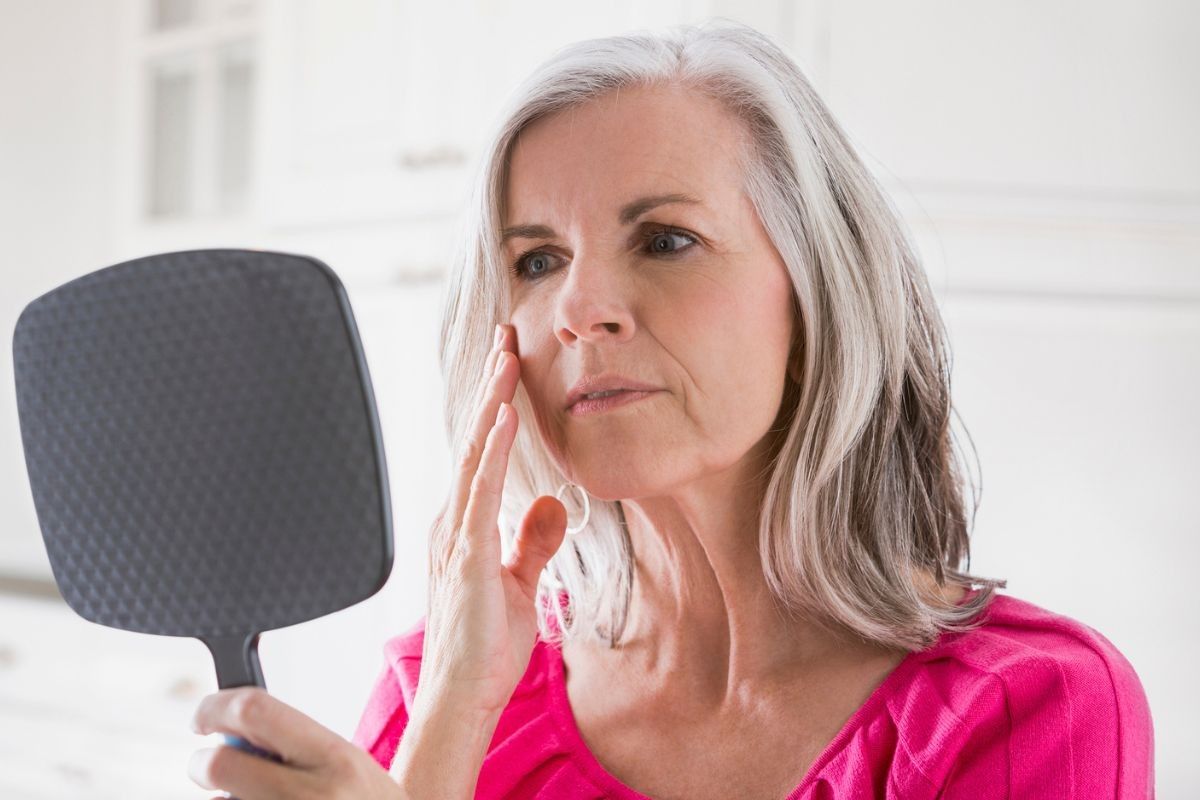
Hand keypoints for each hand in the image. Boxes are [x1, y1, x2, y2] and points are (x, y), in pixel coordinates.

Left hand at [188, 686, 403, 798]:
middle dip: (202, 763)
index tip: (202, 718)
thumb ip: (295, 744)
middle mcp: (312, 795)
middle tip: (209, 767)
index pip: (256, 710)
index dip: (216, 707)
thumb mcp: (347, 764)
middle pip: (219, 764)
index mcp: (334, 757)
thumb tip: (230, 730)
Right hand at [418, 323, 568, 716]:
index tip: (509, 364)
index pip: (484, 451)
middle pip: (476, 439)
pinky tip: (506, 417)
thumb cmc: (486, 645)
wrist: (464, 693)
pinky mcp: (467, 553)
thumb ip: (532, 541)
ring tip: (506, 359)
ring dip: (492, 404)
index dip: (497, 405)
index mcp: (466, 524)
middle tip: (507, 337)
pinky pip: (481, 491)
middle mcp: (455, 520)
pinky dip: (493, 451)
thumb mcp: (521, 582)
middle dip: (492, 387)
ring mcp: (456, 534)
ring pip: (475, 453)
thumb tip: (552, 502)